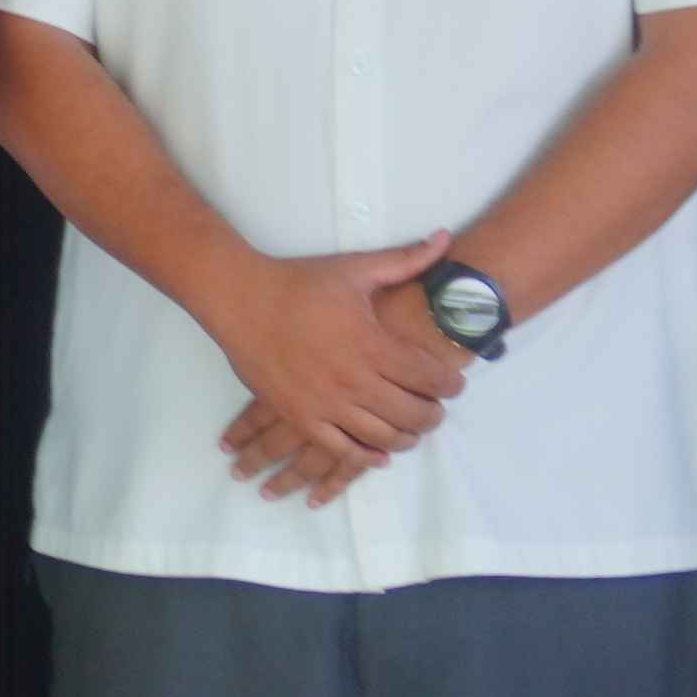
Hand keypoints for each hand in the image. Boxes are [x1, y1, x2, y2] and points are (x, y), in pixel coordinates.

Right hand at [199, 242, 463, 489]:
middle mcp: (353, 380)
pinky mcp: (302, 417)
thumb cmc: (299, 283)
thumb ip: (405, 259)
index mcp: (371, 344)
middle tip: (438, 409)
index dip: (450, 383)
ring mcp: (326, 403)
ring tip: (412, 430)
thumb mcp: (354, 268)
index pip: (428, 375)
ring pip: (381, 437)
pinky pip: (342, 450)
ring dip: (406, 437)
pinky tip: (379, 453)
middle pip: (411, 413)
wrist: (241, 300)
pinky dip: (367, 457)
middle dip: (433, 414)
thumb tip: (446, 239)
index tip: (456, 383)